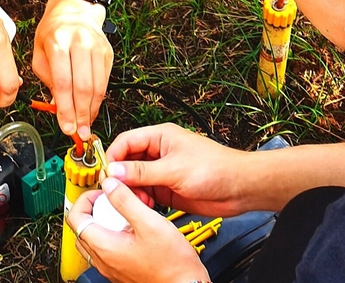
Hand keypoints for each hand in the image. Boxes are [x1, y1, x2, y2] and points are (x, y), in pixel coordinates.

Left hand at [32, 0, 111, 137]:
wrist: (75, 9)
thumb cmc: (53, 32)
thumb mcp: (39, 52)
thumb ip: (47, 79)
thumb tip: (57, 108)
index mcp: (58, 42)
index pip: (63, 82)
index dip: (65, 109)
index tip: (65, 127)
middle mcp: (80, 43)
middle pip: (83, 87)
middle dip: (80, 114)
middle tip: (78, 133)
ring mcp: (97, 47)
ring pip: (98, 87)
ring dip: (91, 111)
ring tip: (85, 127)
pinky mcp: (108, 53)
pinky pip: (105, 82)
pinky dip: (98, 100)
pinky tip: (91, 110)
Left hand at [67, 178, 207, 282]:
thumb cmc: (172, 263)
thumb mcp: (150, 223)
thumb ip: (126, 201)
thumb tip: (109, 184)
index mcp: (105, 247)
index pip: (76, 218)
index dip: (85, 199)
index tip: (102, 192)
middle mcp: (104, 260)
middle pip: (83, 229)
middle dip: (95, 209)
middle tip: (112, 201)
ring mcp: (112, 268)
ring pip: (96, 240)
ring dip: (105, 222)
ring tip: (126, 214)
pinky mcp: (122, 271)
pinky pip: (109, 250)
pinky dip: (115, 235)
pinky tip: (135, 229)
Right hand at [105, 124, 252, 216]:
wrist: (240, 188)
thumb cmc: (216, 168)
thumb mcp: (174, 169)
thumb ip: (142, 172)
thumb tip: (114, 172)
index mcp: (160, 137)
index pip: (126, 141)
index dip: (113, 156)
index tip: (105, 174)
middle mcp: (159, 153)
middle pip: (127, 161)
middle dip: (120, 177)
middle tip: (115, 192)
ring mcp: (163, 172)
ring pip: (135, 180)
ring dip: (131, 191)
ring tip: (135, 201)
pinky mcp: (168, 189)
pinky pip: (146, 193)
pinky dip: (141, 201)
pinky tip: (144, 207)